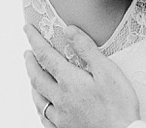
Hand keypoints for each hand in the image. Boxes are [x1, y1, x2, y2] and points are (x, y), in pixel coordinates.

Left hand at [24, 24, 140, 127]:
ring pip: (38, 98)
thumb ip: (87, 49)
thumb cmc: (119, 105)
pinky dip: (40, 106)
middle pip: (36, 77)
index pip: (46, 55)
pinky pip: (44, 117)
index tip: (27, 29)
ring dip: (32, 83)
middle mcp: (59, 99)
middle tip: (27, 52)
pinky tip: (43, 105)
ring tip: (32, 75)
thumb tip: (69, 31)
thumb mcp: (107, 71)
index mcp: (69, 81)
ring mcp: (60, 117)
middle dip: (30, 62)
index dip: (35, 40)